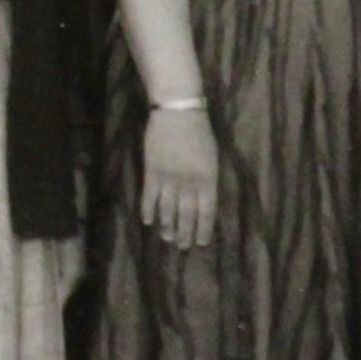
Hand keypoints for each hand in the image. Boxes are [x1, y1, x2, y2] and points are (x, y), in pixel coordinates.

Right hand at [140, 102, 219, 249]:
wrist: (178, 113)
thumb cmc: (200, 132)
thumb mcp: (212, 157)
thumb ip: (207, 179)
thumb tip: (203, 200)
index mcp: (208, 179)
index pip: (206, 211)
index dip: (203, 229)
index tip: (201, 242)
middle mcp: (189, 183)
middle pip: (186, 215)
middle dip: (184, 233)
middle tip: (181, 246)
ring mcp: (169, 179)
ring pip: (167, 210)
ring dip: (167, 226)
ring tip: (167, 238)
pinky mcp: (152, 172)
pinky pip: (149, 197)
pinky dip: (148, 210)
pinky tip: (148, 221)